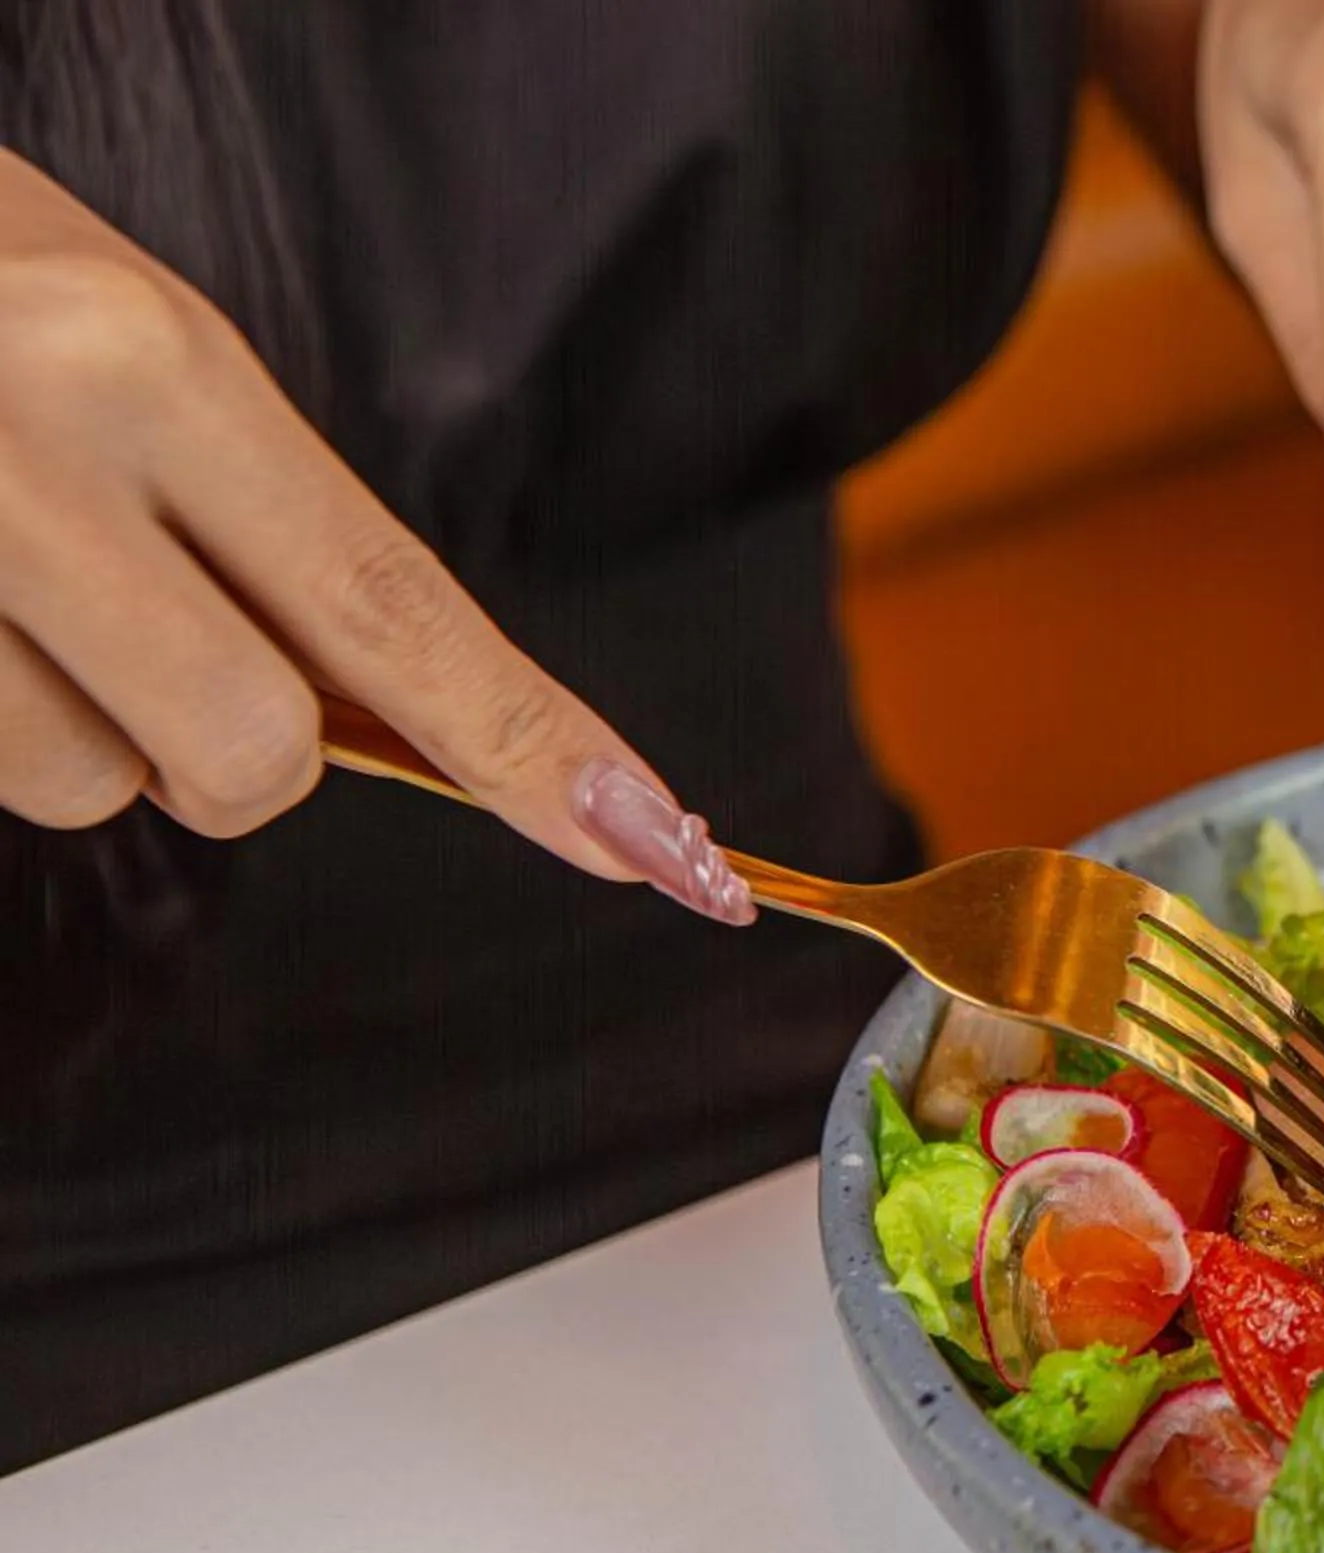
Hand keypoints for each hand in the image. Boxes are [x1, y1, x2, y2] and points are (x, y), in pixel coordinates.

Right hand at [0, 151, 748, 921]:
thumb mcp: (123, 337)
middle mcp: (32, 449)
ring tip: (2, 572)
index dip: (536, 751)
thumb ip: (252, 515)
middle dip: (232, 754)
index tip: (661, 849)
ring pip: (82, 785)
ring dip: (70, 721)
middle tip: (153, 633)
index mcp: (148, 361)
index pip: (396, 612)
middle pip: (247, 756)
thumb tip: (382, 713)